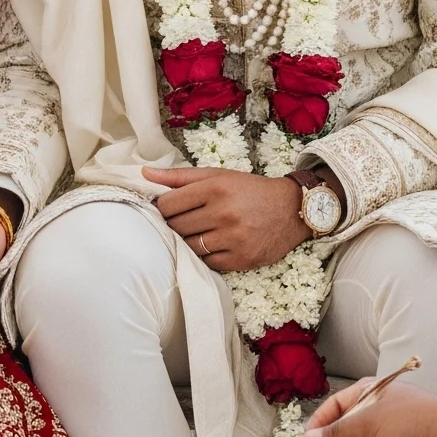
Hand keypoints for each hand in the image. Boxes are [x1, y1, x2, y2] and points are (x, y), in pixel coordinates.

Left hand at [143, 165, 306, 272]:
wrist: (292, 210)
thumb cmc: (249, 190)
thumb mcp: (218, 175)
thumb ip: (179, 176)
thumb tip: (144, 173)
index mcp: (215, 188)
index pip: (167, 205)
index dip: (162, 208)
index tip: (168, 209)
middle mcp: (223, 212)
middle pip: (176, 227)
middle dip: (173, 226)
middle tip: (181, 222)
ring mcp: (233, 238)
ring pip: (189, 247)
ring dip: (187, 242)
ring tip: (196, 234)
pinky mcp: (241, 259)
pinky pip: (207, 263)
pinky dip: (204, 256)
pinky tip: (212, 245)